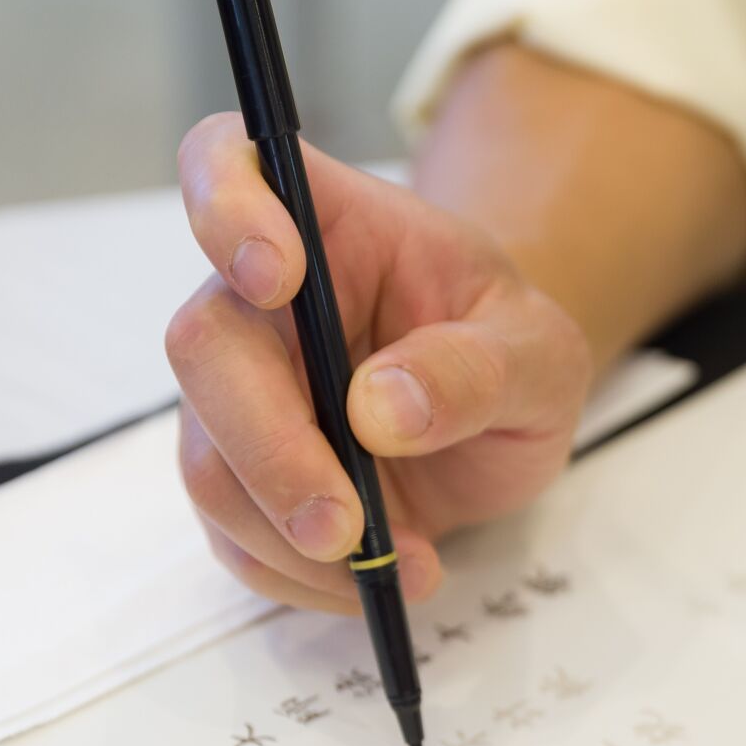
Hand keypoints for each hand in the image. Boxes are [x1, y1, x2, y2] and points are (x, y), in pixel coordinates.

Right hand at [167, 113, 591, 611]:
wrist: (499, 413)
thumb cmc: (510, 350)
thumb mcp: (540, 355)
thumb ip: (476, 369)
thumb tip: (382, 408)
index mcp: (330, 223)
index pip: (232, 165)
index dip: (227, 206)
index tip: (278, 275)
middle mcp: (258, 299)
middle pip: (205, 348)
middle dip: (271, 449)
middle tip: (348, 526)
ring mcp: (238, 391)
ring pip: (207, 460)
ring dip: (291, 535)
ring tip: (400, 564)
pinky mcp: (242, 474)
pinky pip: (234, 534)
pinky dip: (299, 576)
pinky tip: (374, 581)